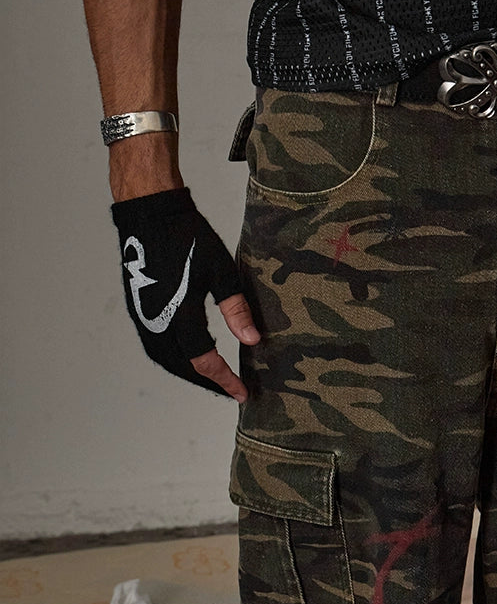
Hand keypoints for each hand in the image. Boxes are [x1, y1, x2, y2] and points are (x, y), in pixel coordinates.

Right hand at [111, 187, 258, 398]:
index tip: (241, 391)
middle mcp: (158, 320)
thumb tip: (252, 340)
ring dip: (188, 374)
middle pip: (183, 367)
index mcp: (180, 312)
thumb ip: (236, 310)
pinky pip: (154, 346)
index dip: (224, 378)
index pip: (203, 360)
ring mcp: (144, 316)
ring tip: (211, 378)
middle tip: (229, 389)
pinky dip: (173, 360)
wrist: (150, 212)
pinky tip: (187, 358)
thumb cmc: (187, 236)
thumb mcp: (221, 271)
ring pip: (165, 360)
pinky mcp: (138, 309)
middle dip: (207, 382)